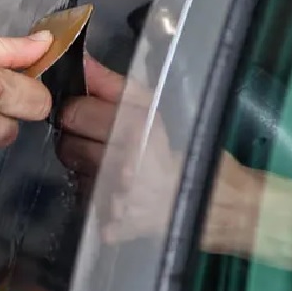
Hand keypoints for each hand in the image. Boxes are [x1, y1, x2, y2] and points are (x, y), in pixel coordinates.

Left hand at [56, 55, 176, 241]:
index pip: (74, 113)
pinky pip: (86, 204)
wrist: (223, 205)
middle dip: (77, 139)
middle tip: (101, 140)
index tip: (87, 112)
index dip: (77, 111)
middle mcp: (120, 166)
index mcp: (134, 130)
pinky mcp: (113, 228)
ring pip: (75, 174)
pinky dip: (95, 197)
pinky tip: (118, 192)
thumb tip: (83, 62)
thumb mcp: (159, 108)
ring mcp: (116, 201)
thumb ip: (115, 85)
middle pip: (68, 145)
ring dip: (87, 168)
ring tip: (114, 165)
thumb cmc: (191, 148)